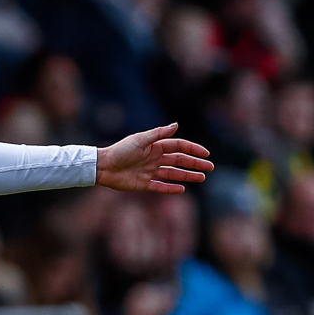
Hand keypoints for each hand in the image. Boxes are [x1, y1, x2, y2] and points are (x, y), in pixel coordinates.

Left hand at [95, 124, 212, 193]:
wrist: (103, 167)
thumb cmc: (120, 150)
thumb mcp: (141, 139)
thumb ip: (159, 134)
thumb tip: (176, 125)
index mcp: (155, 146)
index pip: (179, 147)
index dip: (193, 150)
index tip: (206, 154)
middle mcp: (154, 158)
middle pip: (179, 161)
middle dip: (195, 164)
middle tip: (210, 168)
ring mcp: (150, 171)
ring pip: (173, 174)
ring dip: (187, 176)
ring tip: (202, 178)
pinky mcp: (143, 184)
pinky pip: (160, 186)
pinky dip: (170, 188)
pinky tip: (182, 189)